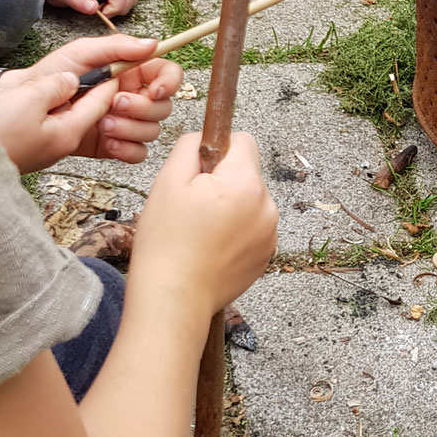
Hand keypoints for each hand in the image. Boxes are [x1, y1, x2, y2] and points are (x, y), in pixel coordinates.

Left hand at [0, 35, 180, 172]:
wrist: (27, 107)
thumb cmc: (51, 74)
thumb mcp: (81, 52)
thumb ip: (117, 46)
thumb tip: (153, 44)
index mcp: (129, 72)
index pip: (166, 74)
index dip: (169, 82)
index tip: (155, 90)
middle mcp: (131, 97)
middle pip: (163, 107)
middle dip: (141, 108)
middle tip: (114, 105)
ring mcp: (123, 123)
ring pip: (152, 131)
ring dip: (131, 129)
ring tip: (103, 125)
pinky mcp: (113, 146)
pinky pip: (138, 153)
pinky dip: (127, 150)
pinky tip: (107, 142)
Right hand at [131, 130, 277, 316]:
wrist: (174, 299)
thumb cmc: (166, 242)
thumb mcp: (168, 181)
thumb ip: (190, 146)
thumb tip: (206, 137)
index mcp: (246, 183)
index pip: (244, 141)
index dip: (218, 149)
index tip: (199, 171)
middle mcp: (267, 206)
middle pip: (247, 173)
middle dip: (223, 181)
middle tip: (192, 208)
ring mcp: (270, 234)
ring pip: (250, 201)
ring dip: (230, 208)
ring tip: (200, 232)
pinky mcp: (266, 256)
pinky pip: (252, 228)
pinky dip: (235, 232)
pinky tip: (210, 248)